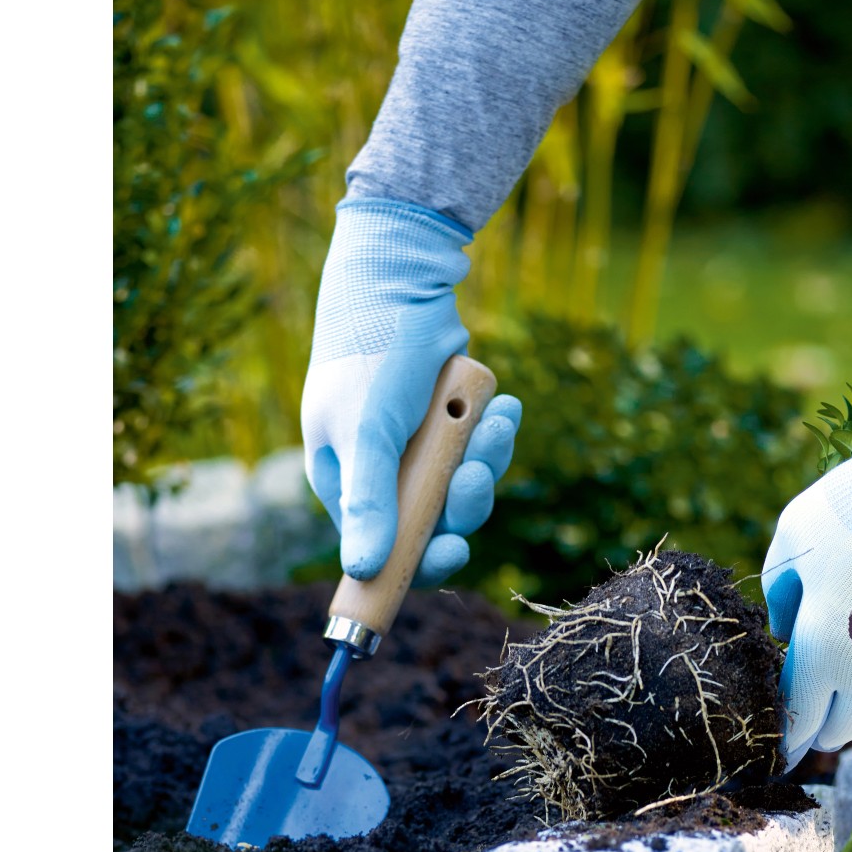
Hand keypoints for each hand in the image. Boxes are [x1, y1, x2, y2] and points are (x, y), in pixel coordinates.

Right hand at [301, 198, 521, 582]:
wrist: (402, 280)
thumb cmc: (372, 356)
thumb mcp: (367, 434)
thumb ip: (369, 504)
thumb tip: (363, 571)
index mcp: (346, 484)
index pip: (383, 550)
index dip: (419, 560)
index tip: (453, 550)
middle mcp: (381, 474)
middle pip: (435, 525)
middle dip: (464, 500)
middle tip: (476, 472)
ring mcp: (418, 450)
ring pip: (465, 489)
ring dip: (486, 460)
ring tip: (497, 423)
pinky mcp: (450, 426)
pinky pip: (481, 452)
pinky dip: (496, 433)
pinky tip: (506, 409)